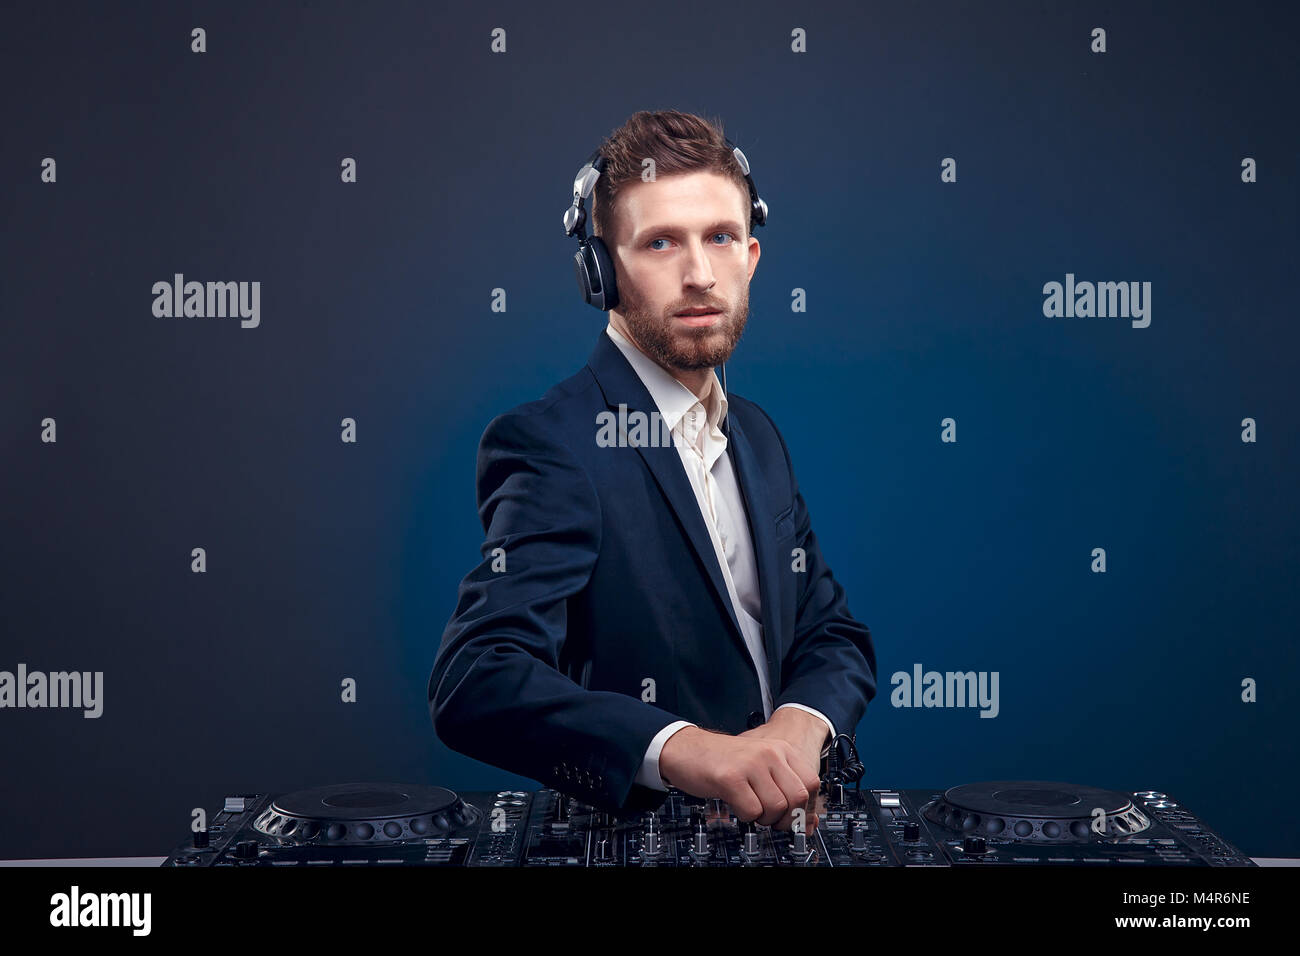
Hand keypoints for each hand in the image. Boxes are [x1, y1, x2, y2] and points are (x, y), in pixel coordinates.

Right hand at [658, 722, 821, 830]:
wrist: (686, 749)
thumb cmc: (724, 761)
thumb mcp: (761, 766)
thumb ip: (784, 787)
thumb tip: (808, 821)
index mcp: (781, 749)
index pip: (812, 783)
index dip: (805, 806)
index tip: (794, 816)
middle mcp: (769, 753)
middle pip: (798, 798)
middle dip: (786, 817)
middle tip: (771, 817)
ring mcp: (750, 764)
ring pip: (776, 807)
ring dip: (764, 818)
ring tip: (750, 808)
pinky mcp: (730, 778)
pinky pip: (752, 811)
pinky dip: (745, 816)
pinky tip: (736, 804)